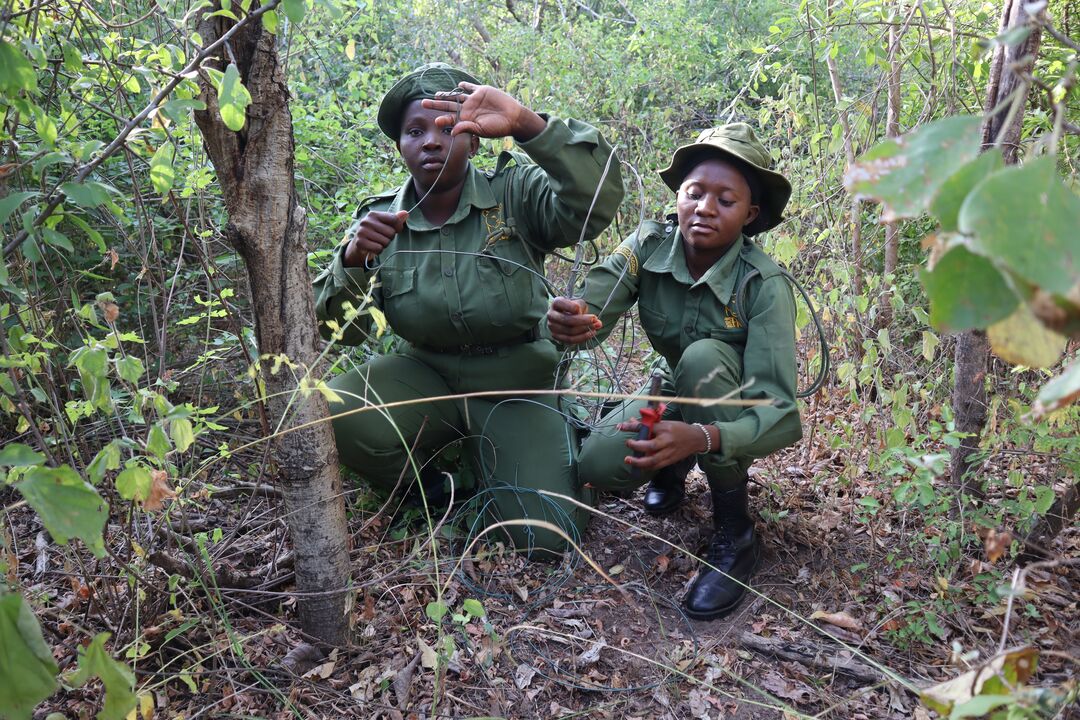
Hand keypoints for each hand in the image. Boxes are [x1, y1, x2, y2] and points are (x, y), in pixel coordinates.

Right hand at [343, 210, 407, 266]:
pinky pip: (378, 249)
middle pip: (391, 232)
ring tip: (376, 242)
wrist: (359, 245)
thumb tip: (405, 213)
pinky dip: (378, 251)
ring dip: (384, 245)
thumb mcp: (385, 224)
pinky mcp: (360, 242)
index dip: (398, 227)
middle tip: (381, 238)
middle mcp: (366, 221)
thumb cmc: (375, 233)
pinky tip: (373, 247)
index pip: (394, 220)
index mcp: (373, 214)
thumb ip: (395, 219)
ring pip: (385, 242)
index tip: (395, 230)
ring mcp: (362, 232)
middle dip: (389, 238)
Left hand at [421, 82, 546, 141]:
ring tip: (436, 94)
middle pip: (449, 105)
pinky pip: (470, 87)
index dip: (443, 119)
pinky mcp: (481, 91)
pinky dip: (464, 85)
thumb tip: (452, 132)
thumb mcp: (481, 130)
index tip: (436, 121)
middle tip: (423, 103)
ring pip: (456, 95)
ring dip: (446, 94)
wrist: (513, 117)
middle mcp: (467, 110)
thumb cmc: (498, 127)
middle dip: (436, 104)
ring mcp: (473, 100)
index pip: (451, 119)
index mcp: (466, 120)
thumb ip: (466, 128)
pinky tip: (457, 84)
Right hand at [547, 296, 601, 344]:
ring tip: (596, 327)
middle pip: (567, 320)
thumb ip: (583, 308)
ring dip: (585, 330)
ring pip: (570, 331)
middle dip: (583, 321)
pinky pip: (570, 340)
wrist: (567, 316)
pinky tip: (590, 333)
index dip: (573, 307)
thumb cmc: (574, 308)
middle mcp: (551, 315)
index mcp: (556, 303)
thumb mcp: (579, 303)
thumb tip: (592, 320)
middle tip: (595, 320)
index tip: (582, 307)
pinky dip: (582, 337)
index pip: (561, 303)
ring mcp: (552, 327)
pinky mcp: (556, 337)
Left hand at [618, 420, 707, 470]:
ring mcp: (669, 452)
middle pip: (650, 446)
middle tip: (628, 443)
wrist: (696, 439)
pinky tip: (639, 466)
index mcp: (665, 428)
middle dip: (637, 446)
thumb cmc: (678, 429)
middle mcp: (667, 441)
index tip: (621, 426)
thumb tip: (631, 422)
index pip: (646, 427)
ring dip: (639, 462)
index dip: (633, 426)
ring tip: (628, 460)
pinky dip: (646, 467)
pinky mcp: (670, 460)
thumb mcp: (664, 423)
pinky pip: (656, 466)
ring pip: (653, 460)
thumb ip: (648, 424)